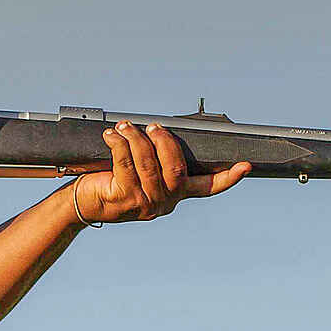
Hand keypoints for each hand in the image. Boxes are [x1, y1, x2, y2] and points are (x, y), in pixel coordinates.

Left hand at [73, 121, 251, 223]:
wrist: (85, 204)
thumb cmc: (115, 182)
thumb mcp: (143, 174)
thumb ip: (158, 160)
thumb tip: (161, 130)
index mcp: (176, 195)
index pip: (208, 188)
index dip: (228, 178)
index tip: (245, 166)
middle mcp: (165, 202)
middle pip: (176, 168)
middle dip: (165, 142)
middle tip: (154, 127)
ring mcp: (145, 203)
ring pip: (148, 163)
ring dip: (136, 138)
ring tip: (126, 127)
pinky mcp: (124, 198)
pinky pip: (125, 163)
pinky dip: (119, 144)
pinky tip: (112, 136)